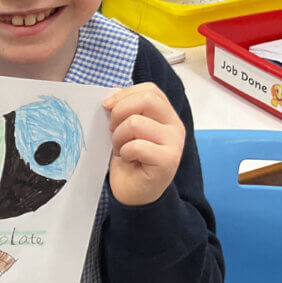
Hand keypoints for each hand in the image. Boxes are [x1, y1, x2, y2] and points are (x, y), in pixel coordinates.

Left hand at [103, 83, 183, 205]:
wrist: (134, 193)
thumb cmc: (129, 158)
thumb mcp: (124, 128)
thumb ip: (125, 109)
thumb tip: (113, 92)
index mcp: (166, 115)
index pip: (150, 90)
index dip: (124, 94)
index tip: (106, 106)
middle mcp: (175, 126)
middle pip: (146, 100)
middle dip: (119, 112)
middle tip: (112, 130)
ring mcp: (175, 143)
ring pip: (136, 122)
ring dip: (118, 137)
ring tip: (120, 149)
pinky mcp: (168, 160)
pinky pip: (137, 146)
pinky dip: (124, 152)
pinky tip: (127, 160)